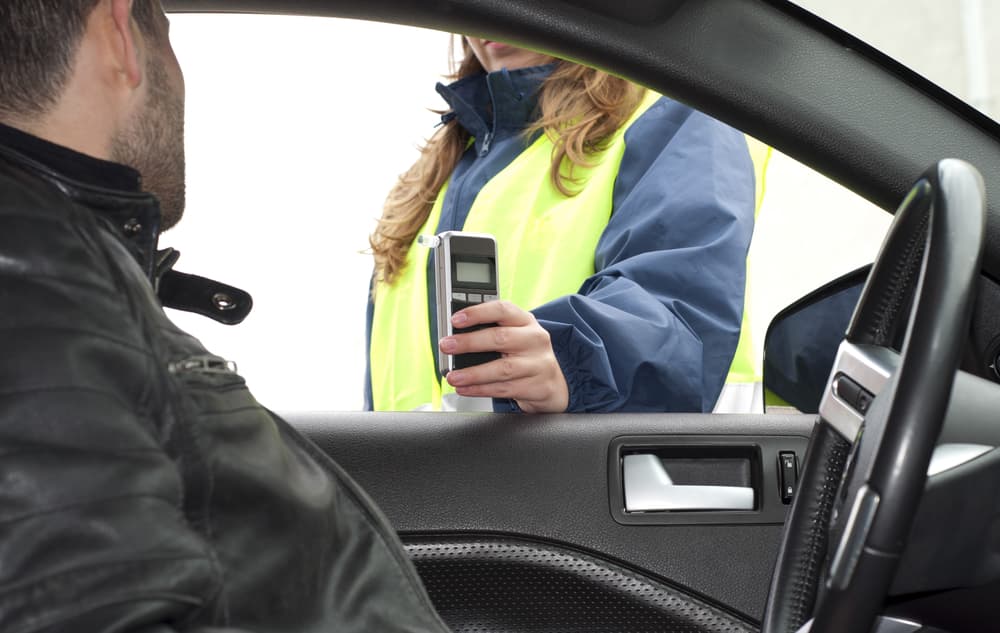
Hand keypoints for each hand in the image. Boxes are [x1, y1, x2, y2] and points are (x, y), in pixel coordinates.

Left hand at [439, 300, 568, 412]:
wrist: (553, 384)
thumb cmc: (526, 355)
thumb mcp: (515, 336)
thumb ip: (491, 331)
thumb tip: (454, 335)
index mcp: (526, 321)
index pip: (502, 310)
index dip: (477, 313)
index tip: (455, 320)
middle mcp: (535, 340)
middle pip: (500, 338)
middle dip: (469, 342)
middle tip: (447, 346)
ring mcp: (538, 364)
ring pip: (502, 368)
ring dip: (473, 373)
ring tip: (453, 376)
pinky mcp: (537, 387)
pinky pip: (505, 389)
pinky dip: (481, 390)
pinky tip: (465, 388)